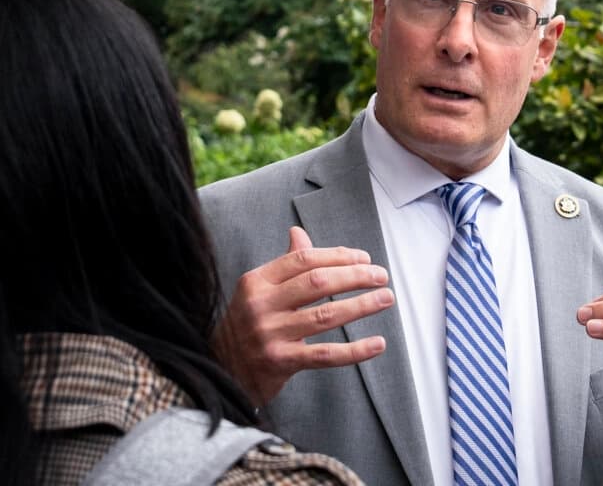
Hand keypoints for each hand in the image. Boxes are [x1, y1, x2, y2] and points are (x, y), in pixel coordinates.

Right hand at [213, 226, 395, 405]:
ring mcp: (269, 334)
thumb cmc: (245, 325)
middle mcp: (261, 305)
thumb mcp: (258, 291)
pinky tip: (377, 343)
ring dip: (361, 306)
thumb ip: (284, 264)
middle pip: (317, 283)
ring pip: (325, 315)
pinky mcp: (279, 362)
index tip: (364, 259)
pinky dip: (355, 350)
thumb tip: (298, 233)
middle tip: (381, 276)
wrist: (218, 369)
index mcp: (257, 281)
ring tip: (385, 298)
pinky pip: (325, 355)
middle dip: (355, 276)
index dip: (338, 256)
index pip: (303, 260)